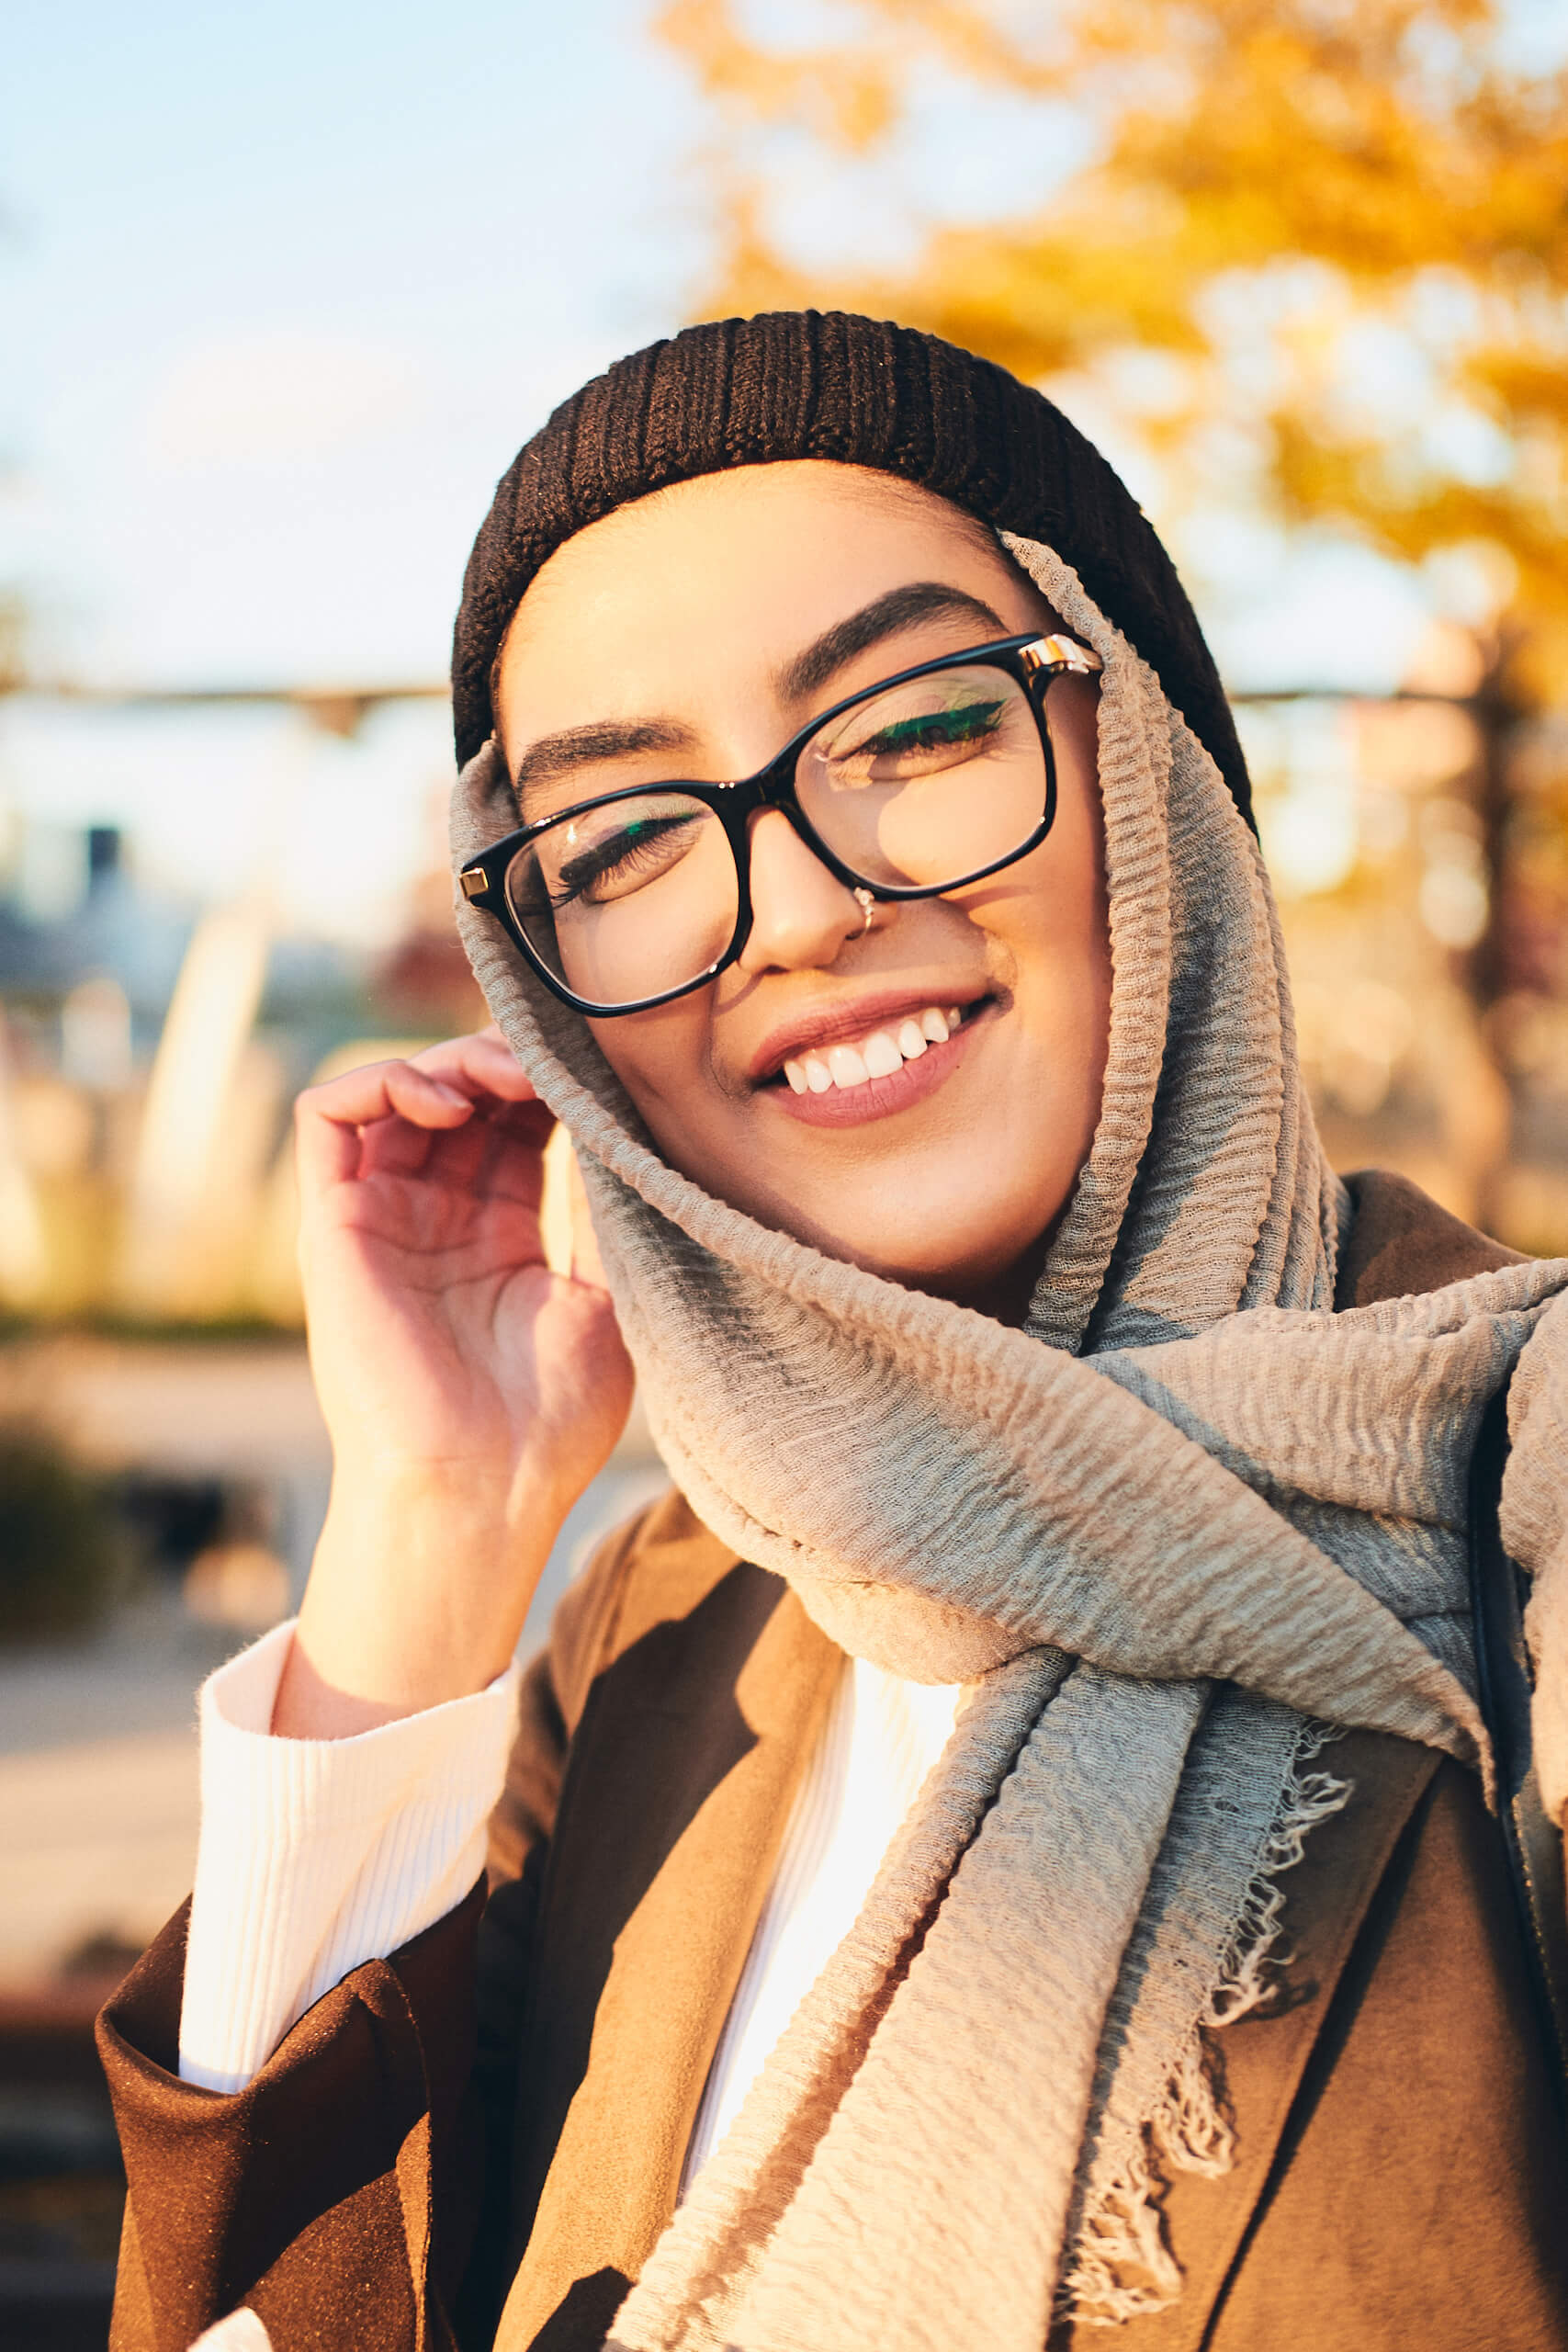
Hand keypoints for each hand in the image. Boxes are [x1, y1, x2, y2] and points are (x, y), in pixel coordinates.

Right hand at [276, 1027, 633, 1734]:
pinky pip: (326, 1116)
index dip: (548, 1079)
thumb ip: (602, 1206)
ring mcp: (380, 1218)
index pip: (515, 1119)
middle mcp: (432, 1218)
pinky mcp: (333, 1225)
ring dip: (450, 1060)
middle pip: (460, 1092)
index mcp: (496, 1233)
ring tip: (502, 1078)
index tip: (597, 1071)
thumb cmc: (549, 1421)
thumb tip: (625, 1117)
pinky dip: (379, 1080)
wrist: (481, 1493)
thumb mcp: (604, 1294)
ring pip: (395, 1089)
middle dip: (505, 1059)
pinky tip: (445, 1100)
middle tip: (550, 1065)